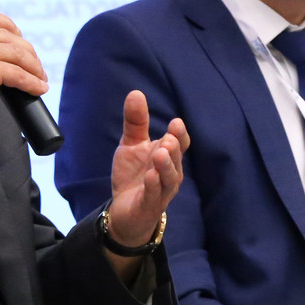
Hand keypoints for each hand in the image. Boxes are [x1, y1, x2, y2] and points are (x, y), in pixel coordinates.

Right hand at [0, 9, 46, 174]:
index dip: (7, 23)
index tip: (18, 34)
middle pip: (8, 35)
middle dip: (26, 50)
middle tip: (34, 64)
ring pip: (18, 52)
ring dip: (33, 66)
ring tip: (39, 77)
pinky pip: (19, 74)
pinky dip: (32, 82)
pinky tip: (37, 88)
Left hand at [105, 90, 188, 248]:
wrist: (124, 211)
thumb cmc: (134, 176)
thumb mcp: (131, 145)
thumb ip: (136, 122)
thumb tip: (136, 92)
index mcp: (168, 157)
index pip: (180, 144)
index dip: (180, 135)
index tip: (175, 123)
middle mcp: (169, 174)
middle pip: (176, 160)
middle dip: (174, 149)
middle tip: (168, 139)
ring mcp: (161, 192)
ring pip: (169, 179)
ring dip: (166, 167)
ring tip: (160, 154)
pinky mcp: (149, 206)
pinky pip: (154, 196)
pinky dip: (153, 186)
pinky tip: (150, 176)